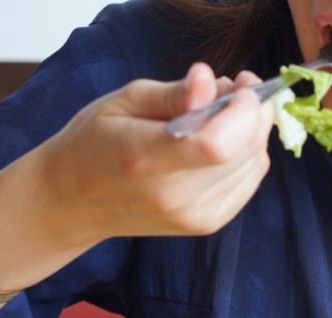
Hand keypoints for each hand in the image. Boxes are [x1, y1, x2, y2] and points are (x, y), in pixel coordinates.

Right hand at [36, 62, 273, 244]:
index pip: (217, 145)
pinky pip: (251, 179)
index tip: (239, 84)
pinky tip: (227, 137)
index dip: (243, 112)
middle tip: (235, 85)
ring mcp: (194, 216)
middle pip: (244, 151)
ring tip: (224, 109)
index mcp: (146, 160)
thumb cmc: (95, 142)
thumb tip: (210, 79)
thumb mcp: (124, 102)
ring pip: (255, 164)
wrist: (75, 200)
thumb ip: (174, 93)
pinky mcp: (207, 223)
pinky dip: (249, 153)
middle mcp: (174, 197)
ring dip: (253, 130)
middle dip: (254, 111)